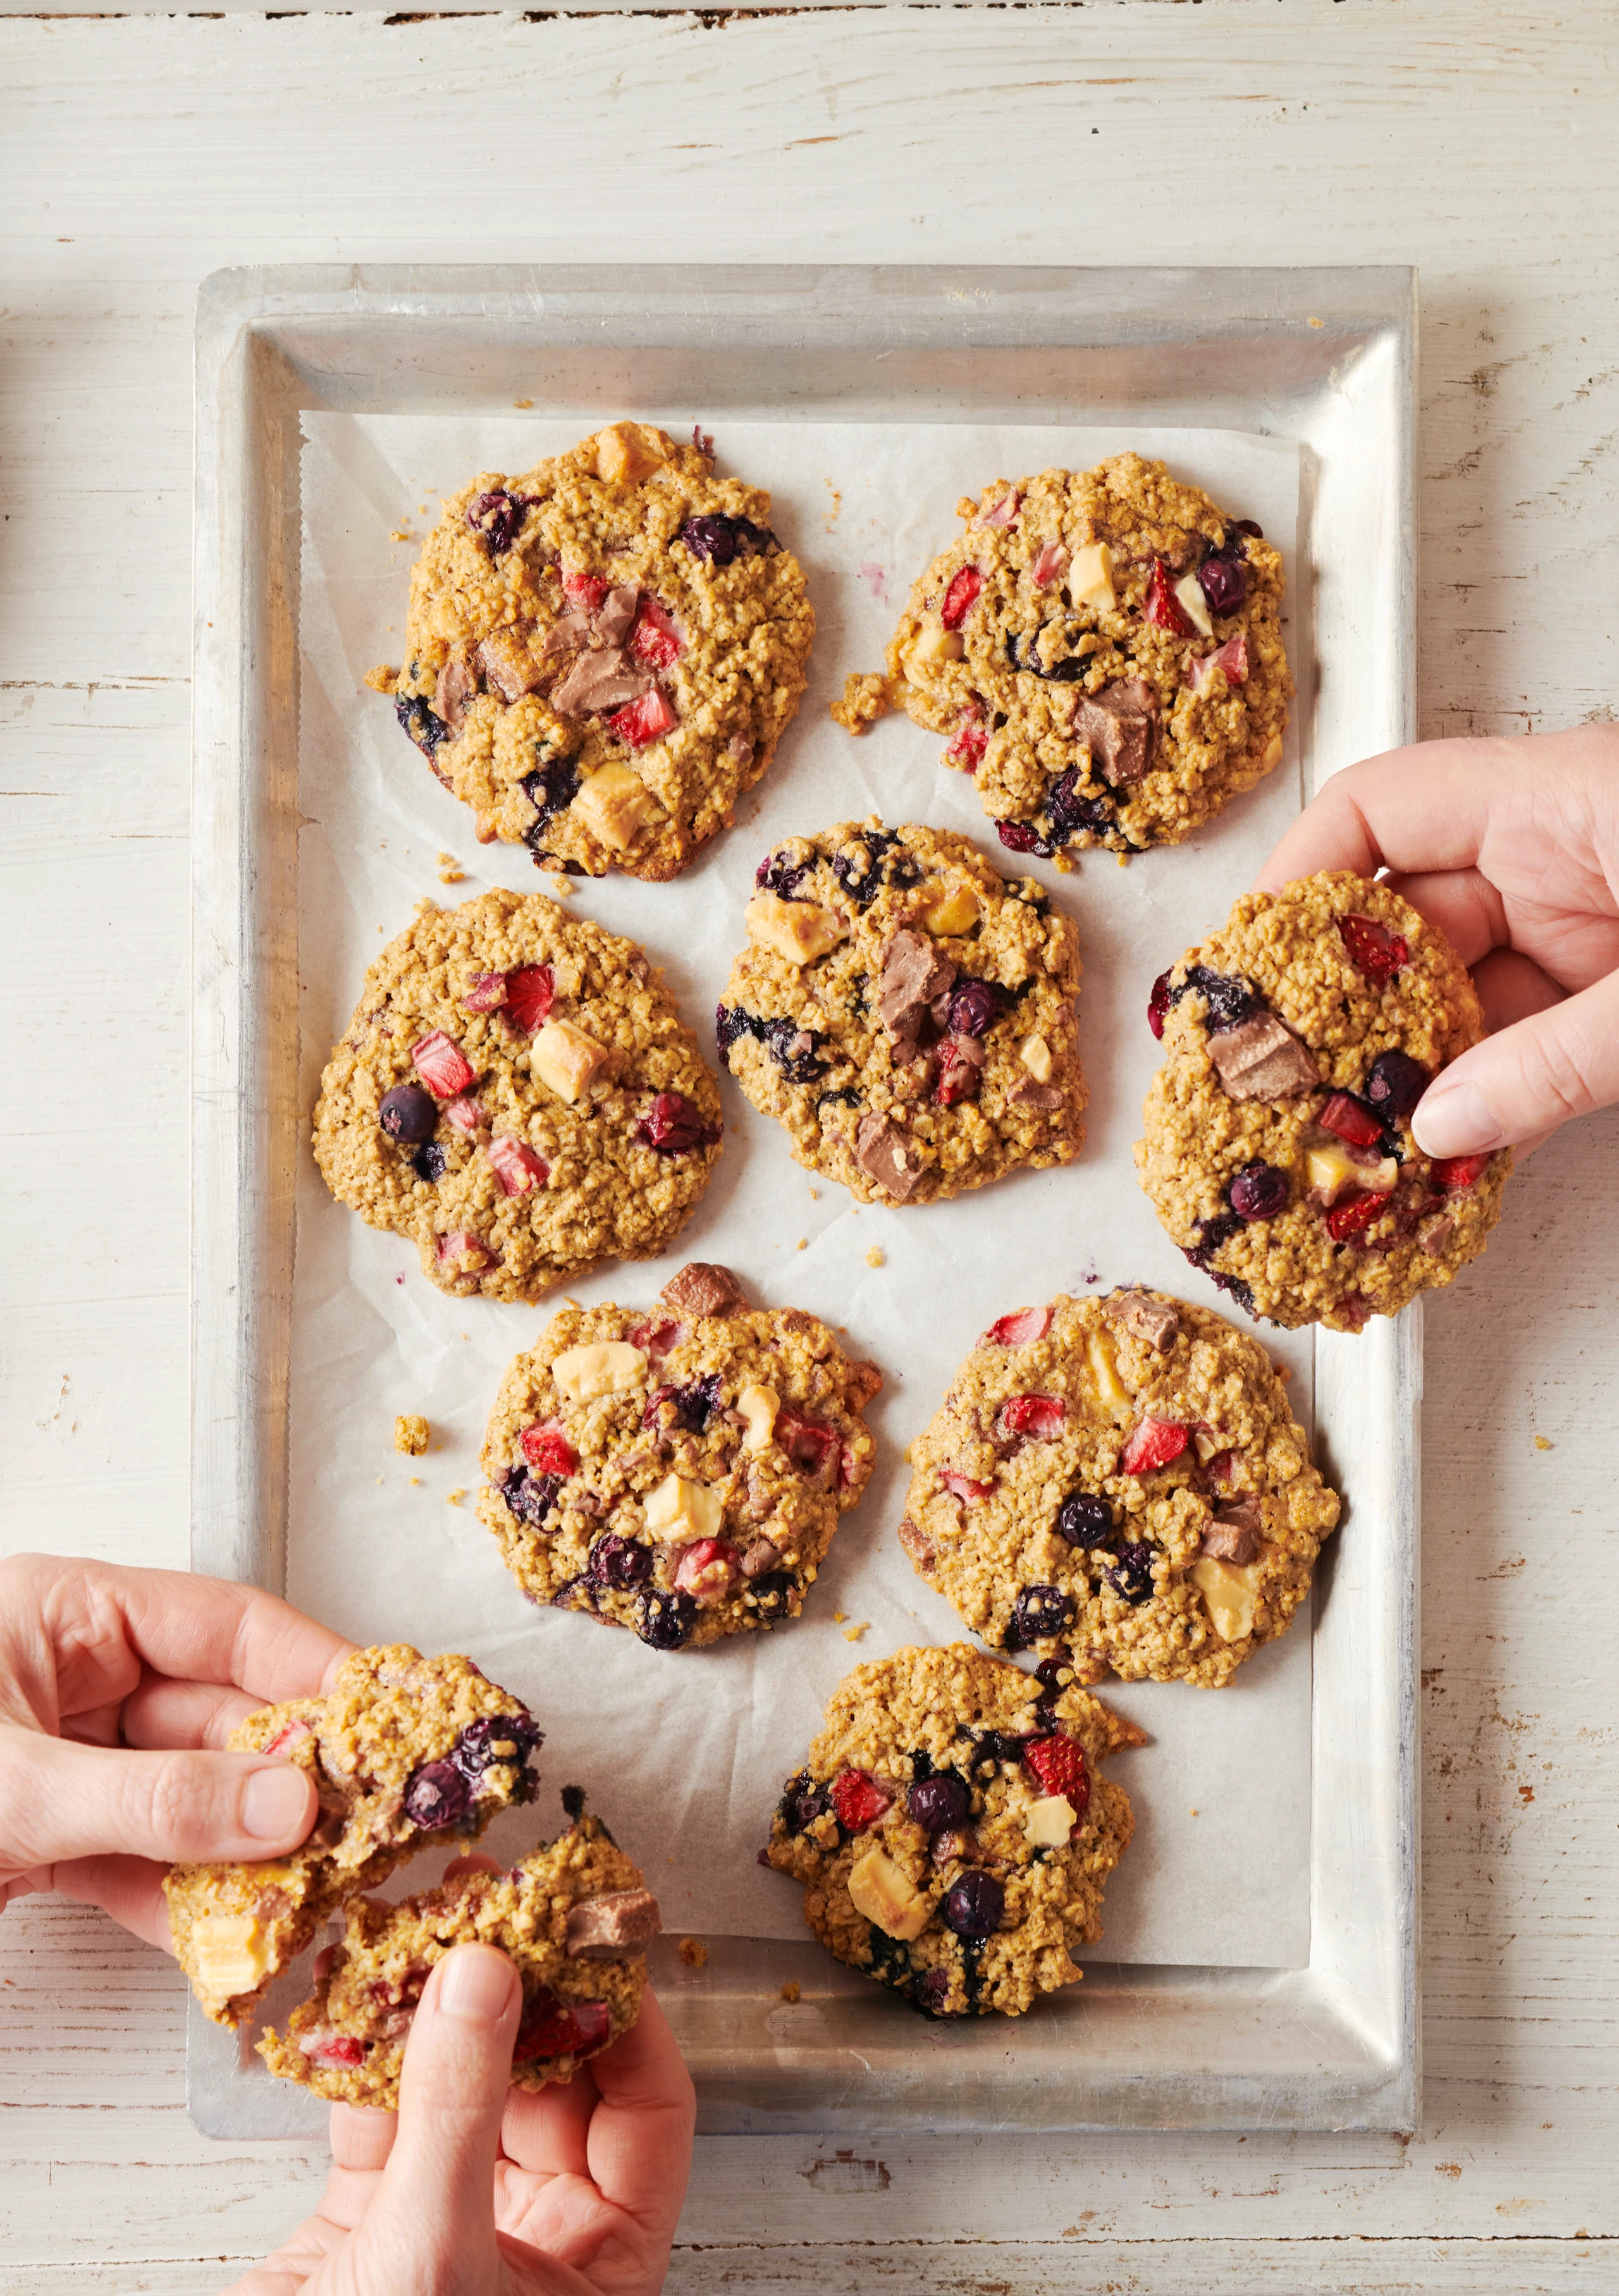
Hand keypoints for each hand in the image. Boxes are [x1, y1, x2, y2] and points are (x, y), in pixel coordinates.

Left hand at [0, 1553, 352, 1947]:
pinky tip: (225, 1937)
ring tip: (307, 1890)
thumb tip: (283, 1806)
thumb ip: (155, 1799)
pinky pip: (138, 1863)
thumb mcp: (21, 1787)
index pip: (224, 1625)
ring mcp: (67, 1759)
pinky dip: (179, 1905)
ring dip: (242, 1856)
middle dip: (284, 1784)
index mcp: (66, 1614)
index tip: (380, 1717)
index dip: (310, 1670)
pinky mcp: (49, 1837)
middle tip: (359, 1827)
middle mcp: (76, 1678)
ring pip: (188, 1800)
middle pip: (218, 1720)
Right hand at [225, 1946, 695, 2295]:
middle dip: (524, 1988)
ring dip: (440, 2005)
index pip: (647, 2112)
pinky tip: (356, 1989)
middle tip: (502, 1902)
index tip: (595, 1929)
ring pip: (464, 2083)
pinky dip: (364, 2051)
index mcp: (599, 2267)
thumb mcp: (433, 2258)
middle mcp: (537, 2241)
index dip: (627, 2016)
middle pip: (554, 2079)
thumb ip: (460, 2109)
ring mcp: (450, 2222)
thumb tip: (486, 1973)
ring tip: (430, 1916)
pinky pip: (380, 2112)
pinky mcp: (363, 2221)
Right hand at [1256, 724, 1618, 1155]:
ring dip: (1418, 1078)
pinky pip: (1529, 1039)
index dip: (1297, 879)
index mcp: (1556, 799)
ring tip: (1371, 1151)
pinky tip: (1459, 1161)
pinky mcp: (1614, 978)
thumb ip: (1561, 1059)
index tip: (1250, 965)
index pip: (1378, 808)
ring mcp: (1587, 919)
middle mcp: (1556, 852)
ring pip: (1459, 997)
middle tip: (1298, 1093)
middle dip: (1349, 1014)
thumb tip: (1443, 1125)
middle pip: (1404, 922)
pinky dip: (1493, 1101)